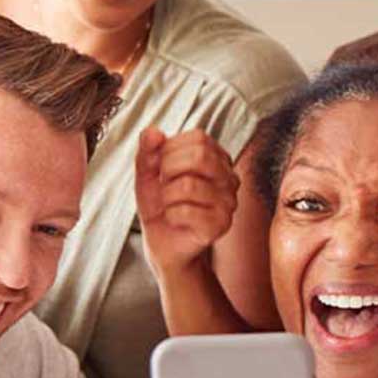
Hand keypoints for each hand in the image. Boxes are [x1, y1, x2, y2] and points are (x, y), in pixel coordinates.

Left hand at [136, 127, 239, 276]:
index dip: (171, 149)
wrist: (164, 245)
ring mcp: (229, 202)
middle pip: (200, 156)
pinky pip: (187, 211)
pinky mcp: (221, 225)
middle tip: (163, 185)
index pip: (198, 138)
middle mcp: (229, 178)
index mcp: (217, 159)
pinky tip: (174, 220)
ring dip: (166, 196)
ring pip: (189, 185)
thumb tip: (152, 131)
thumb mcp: (148, 175)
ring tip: (168, 205)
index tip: (162, 167)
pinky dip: (170, 215)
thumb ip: (147, 152)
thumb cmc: (161, 206)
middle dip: (169, 169)